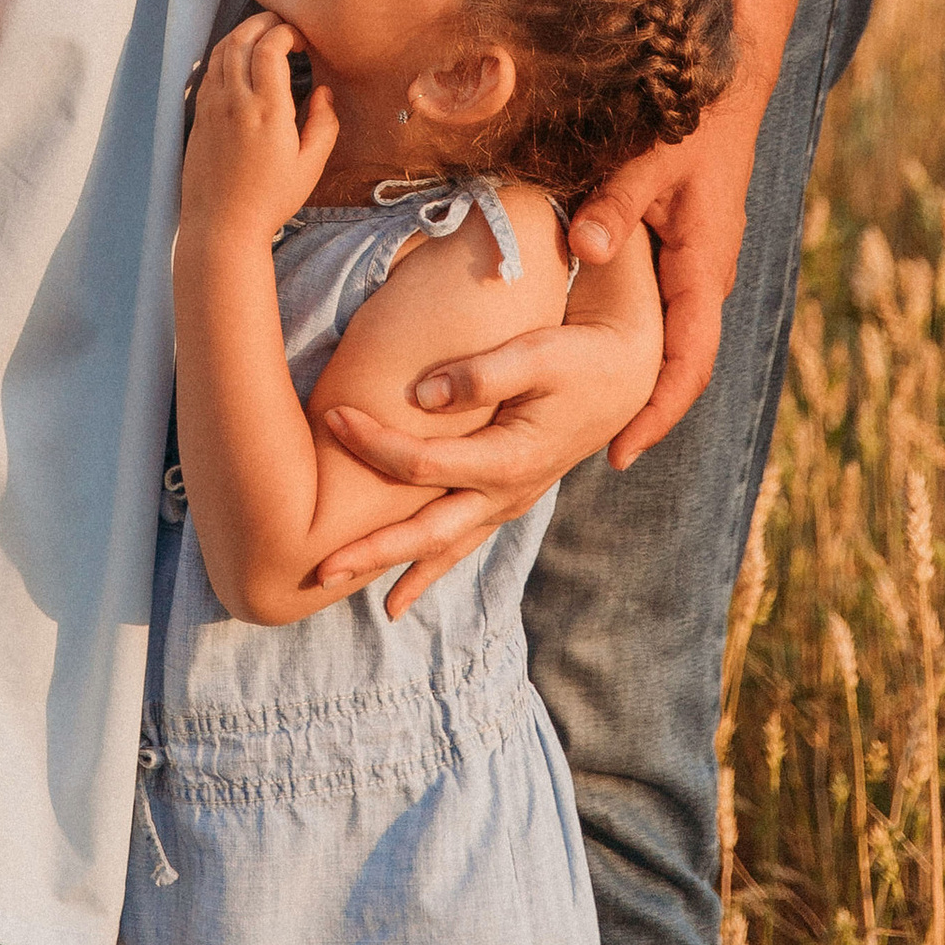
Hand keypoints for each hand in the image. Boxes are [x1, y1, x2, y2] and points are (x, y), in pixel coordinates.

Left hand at [181, 14, 339, 236]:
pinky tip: (239, 62)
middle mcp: (235, 101)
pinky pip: (209, 70)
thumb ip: (323, 124)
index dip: (286, 31)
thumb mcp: (310, 167)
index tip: (302, 39)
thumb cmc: (270, 200)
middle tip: (283, 25)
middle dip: (263, 22)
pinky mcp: (198, 116)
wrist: (221, 227)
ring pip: (221, 50)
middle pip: (241, 38)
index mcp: (267, 110)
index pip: (270, 46)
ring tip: (262, 36)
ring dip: (242, 34)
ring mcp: (212, 107)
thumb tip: (323, 91)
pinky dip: (225, 54)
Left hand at [314, 316, 615, 615]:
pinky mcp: (507, 497)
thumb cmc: (578, 357)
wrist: (626, 375)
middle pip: (427, 532)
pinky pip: (461, 541)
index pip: (423, 463)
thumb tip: (419, 398)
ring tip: (343, 588)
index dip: (374, 442)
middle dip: (371, 551)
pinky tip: (400, 590)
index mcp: (509, 460)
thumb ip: (480, 374)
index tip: (332, 415)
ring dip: (394, 569)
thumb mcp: (536, 353)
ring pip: (444, 547)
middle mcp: (506, 493)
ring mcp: (508, 502)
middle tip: (318, 568)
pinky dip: (428, 566)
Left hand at [565, 79, 763, 467]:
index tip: (619, 455)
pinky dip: (636, 339)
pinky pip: (663, 310)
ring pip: (671, 337)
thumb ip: (616, 204)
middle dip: (643, 410)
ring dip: (639, 378)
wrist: (729, 85)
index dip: (656, 413)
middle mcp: (706, 276)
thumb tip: (584, 251)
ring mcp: (697, 265)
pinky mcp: (684, 249)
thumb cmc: (693, 119)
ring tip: (587, 421)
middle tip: (591, 454)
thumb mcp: (652, 160)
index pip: (688, 361)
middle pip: (679, 363)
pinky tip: (596, 351)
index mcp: (704, 267)